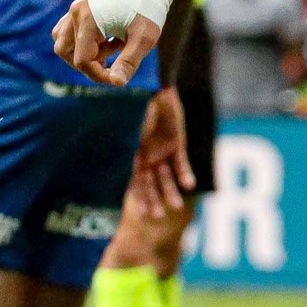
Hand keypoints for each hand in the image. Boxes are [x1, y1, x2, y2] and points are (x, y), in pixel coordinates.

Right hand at [53, 0, 160, 85]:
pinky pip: (67, 32)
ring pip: (63, 42)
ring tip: (113, 45)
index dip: (98, 74)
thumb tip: (117, 83)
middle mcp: (76, 13)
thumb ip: (129, 61)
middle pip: (65, 52)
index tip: (117, 78)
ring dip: (84, 52)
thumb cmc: (149, 10)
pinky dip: (82, 42)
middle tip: (114, 59)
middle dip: (88, 63)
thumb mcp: (144, 38)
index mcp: (88, 19)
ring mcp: (74, 9)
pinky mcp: (79, 9)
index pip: (81, 60)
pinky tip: (107, 38)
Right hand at [125, 87, 194, 218]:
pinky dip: (184, 174)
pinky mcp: (176, 144)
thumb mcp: (126, 131)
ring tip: (176, 207)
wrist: (153, 90)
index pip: (133, 183)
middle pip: (150, 184)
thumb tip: (117, 172)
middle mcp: (145, 158)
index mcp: (129, 157)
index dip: (138, 198)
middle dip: (154, 199)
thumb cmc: (134, 109)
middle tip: (158, 216)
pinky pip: (181, 162)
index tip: (142, 214)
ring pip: (167, 177)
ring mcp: (161, 151)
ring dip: (171, 191)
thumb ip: (124, 151)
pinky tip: (189, 185)